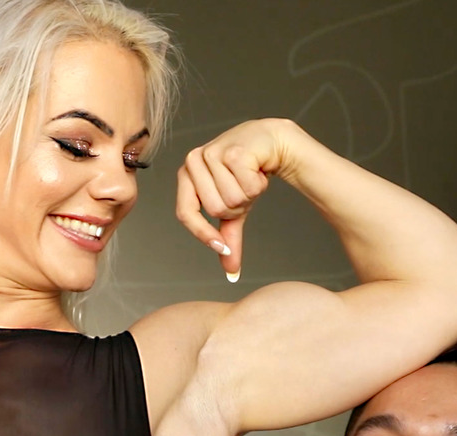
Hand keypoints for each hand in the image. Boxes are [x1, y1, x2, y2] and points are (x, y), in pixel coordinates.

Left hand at [176, 118, 293, 279]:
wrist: (272, 142)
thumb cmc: (246, 173)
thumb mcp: (233, 208)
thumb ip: (227, 237)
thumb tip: (231, 272)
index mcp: (186, 174)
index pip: (185, 214)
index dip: (204, 234)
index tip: (223, 248)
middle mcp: (192, 161)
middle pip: (215, 210)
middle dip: (237, 208)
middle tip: (243, 189)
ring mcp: (211, 153)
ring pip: (232, 199)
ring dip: (249, 194)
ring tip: (250, 177)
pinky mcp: (232, 151)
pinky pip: (247, 187)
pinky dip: (259, 183)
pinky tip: (258, 168)